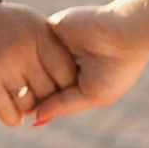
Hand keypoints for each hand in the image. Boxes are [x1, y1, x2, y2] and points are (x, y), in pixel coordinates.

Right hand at [0, 3, 78, 127]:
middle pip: (48, 92)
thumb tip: (74, 83)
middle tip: (40, 102)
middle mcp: (25, 49)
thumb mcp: (33, 26)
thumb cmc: (6, 26)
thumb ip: (53, 50)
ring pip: (29, 105)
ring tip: (24, 106)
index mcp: (41, 35)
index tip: (60, 91)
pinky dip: (12, 118)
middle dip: (46, 101)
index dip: (66, 87)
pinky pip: (8, 112)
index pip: (66, 72)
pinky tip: (12, 116)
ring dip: (27, 111)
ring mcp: (4, 64)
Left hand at [33, 6, 148, 118]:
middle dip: (35, 90)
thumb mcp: (91, 96)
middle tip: (26, 98)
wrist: (122, 33)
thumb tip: (36, 119)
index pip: (53, 94)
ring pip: (34, 63)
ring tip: (31, 81)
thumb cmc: (114, 70)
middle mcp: (68, 61)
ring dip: (32, 74)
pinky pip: (33, 44)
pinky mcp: (52, 28)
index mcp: (80, 78)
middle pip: (42, 79)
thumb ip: (63, 106)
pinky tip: (32, 61)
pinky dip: (33, 55)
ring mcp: (59, 44)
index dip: (43, 104)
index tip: (31, 112)